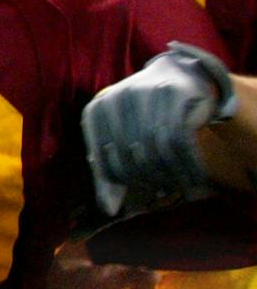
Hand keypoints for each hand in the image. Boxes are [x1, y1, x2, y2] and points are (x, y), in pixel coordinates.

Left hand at [83, 42, 236, 215]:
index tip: (139, 193)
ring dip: (171, 176)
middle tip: (162, 193)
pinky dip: (188, 166)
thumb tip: (108, 210)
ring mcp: (143, 94)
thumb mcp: (120, 138)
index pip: (102, 159)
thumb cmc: (144, 116)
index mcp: (96, 111)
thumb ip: (110, 171)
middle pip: (130, 156)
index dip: (121, 182)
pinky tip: (194, 178)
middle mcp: (115, 98)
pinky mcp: (171, 94)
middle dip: (148, 181)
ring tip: (180, 188)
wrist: (178, 78)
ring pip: (155, 150)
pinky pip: (179, 140)